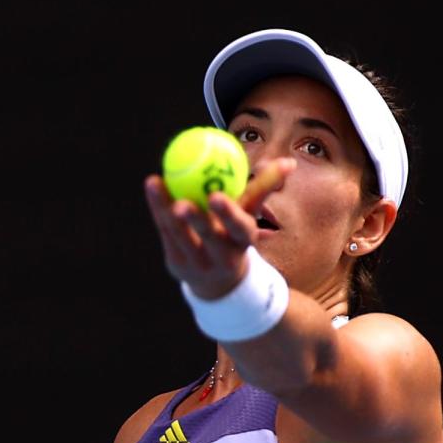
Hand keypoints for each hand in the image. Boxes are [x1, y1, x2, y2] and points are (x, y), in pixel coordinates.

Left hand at [144, 157, 295, 298]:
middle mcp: (223, 256)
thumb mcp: (250, 214)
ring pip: (180, 234)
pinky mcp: (176, 263)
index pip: (239, 228)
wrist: (219, 280)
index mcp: (243, 241)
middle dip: (197, 220)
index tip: (216, 197)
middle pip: (209, 236)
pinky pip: (165, 232)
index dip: (228, 214)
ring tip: (156, 183)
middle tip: (183, 202)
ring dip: (166, 209)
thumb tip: (289, 162)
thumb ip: (264, 188)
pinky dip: (158, 208)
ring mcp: (198, 263)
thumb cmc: (234, 234)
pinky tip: (153, 186)